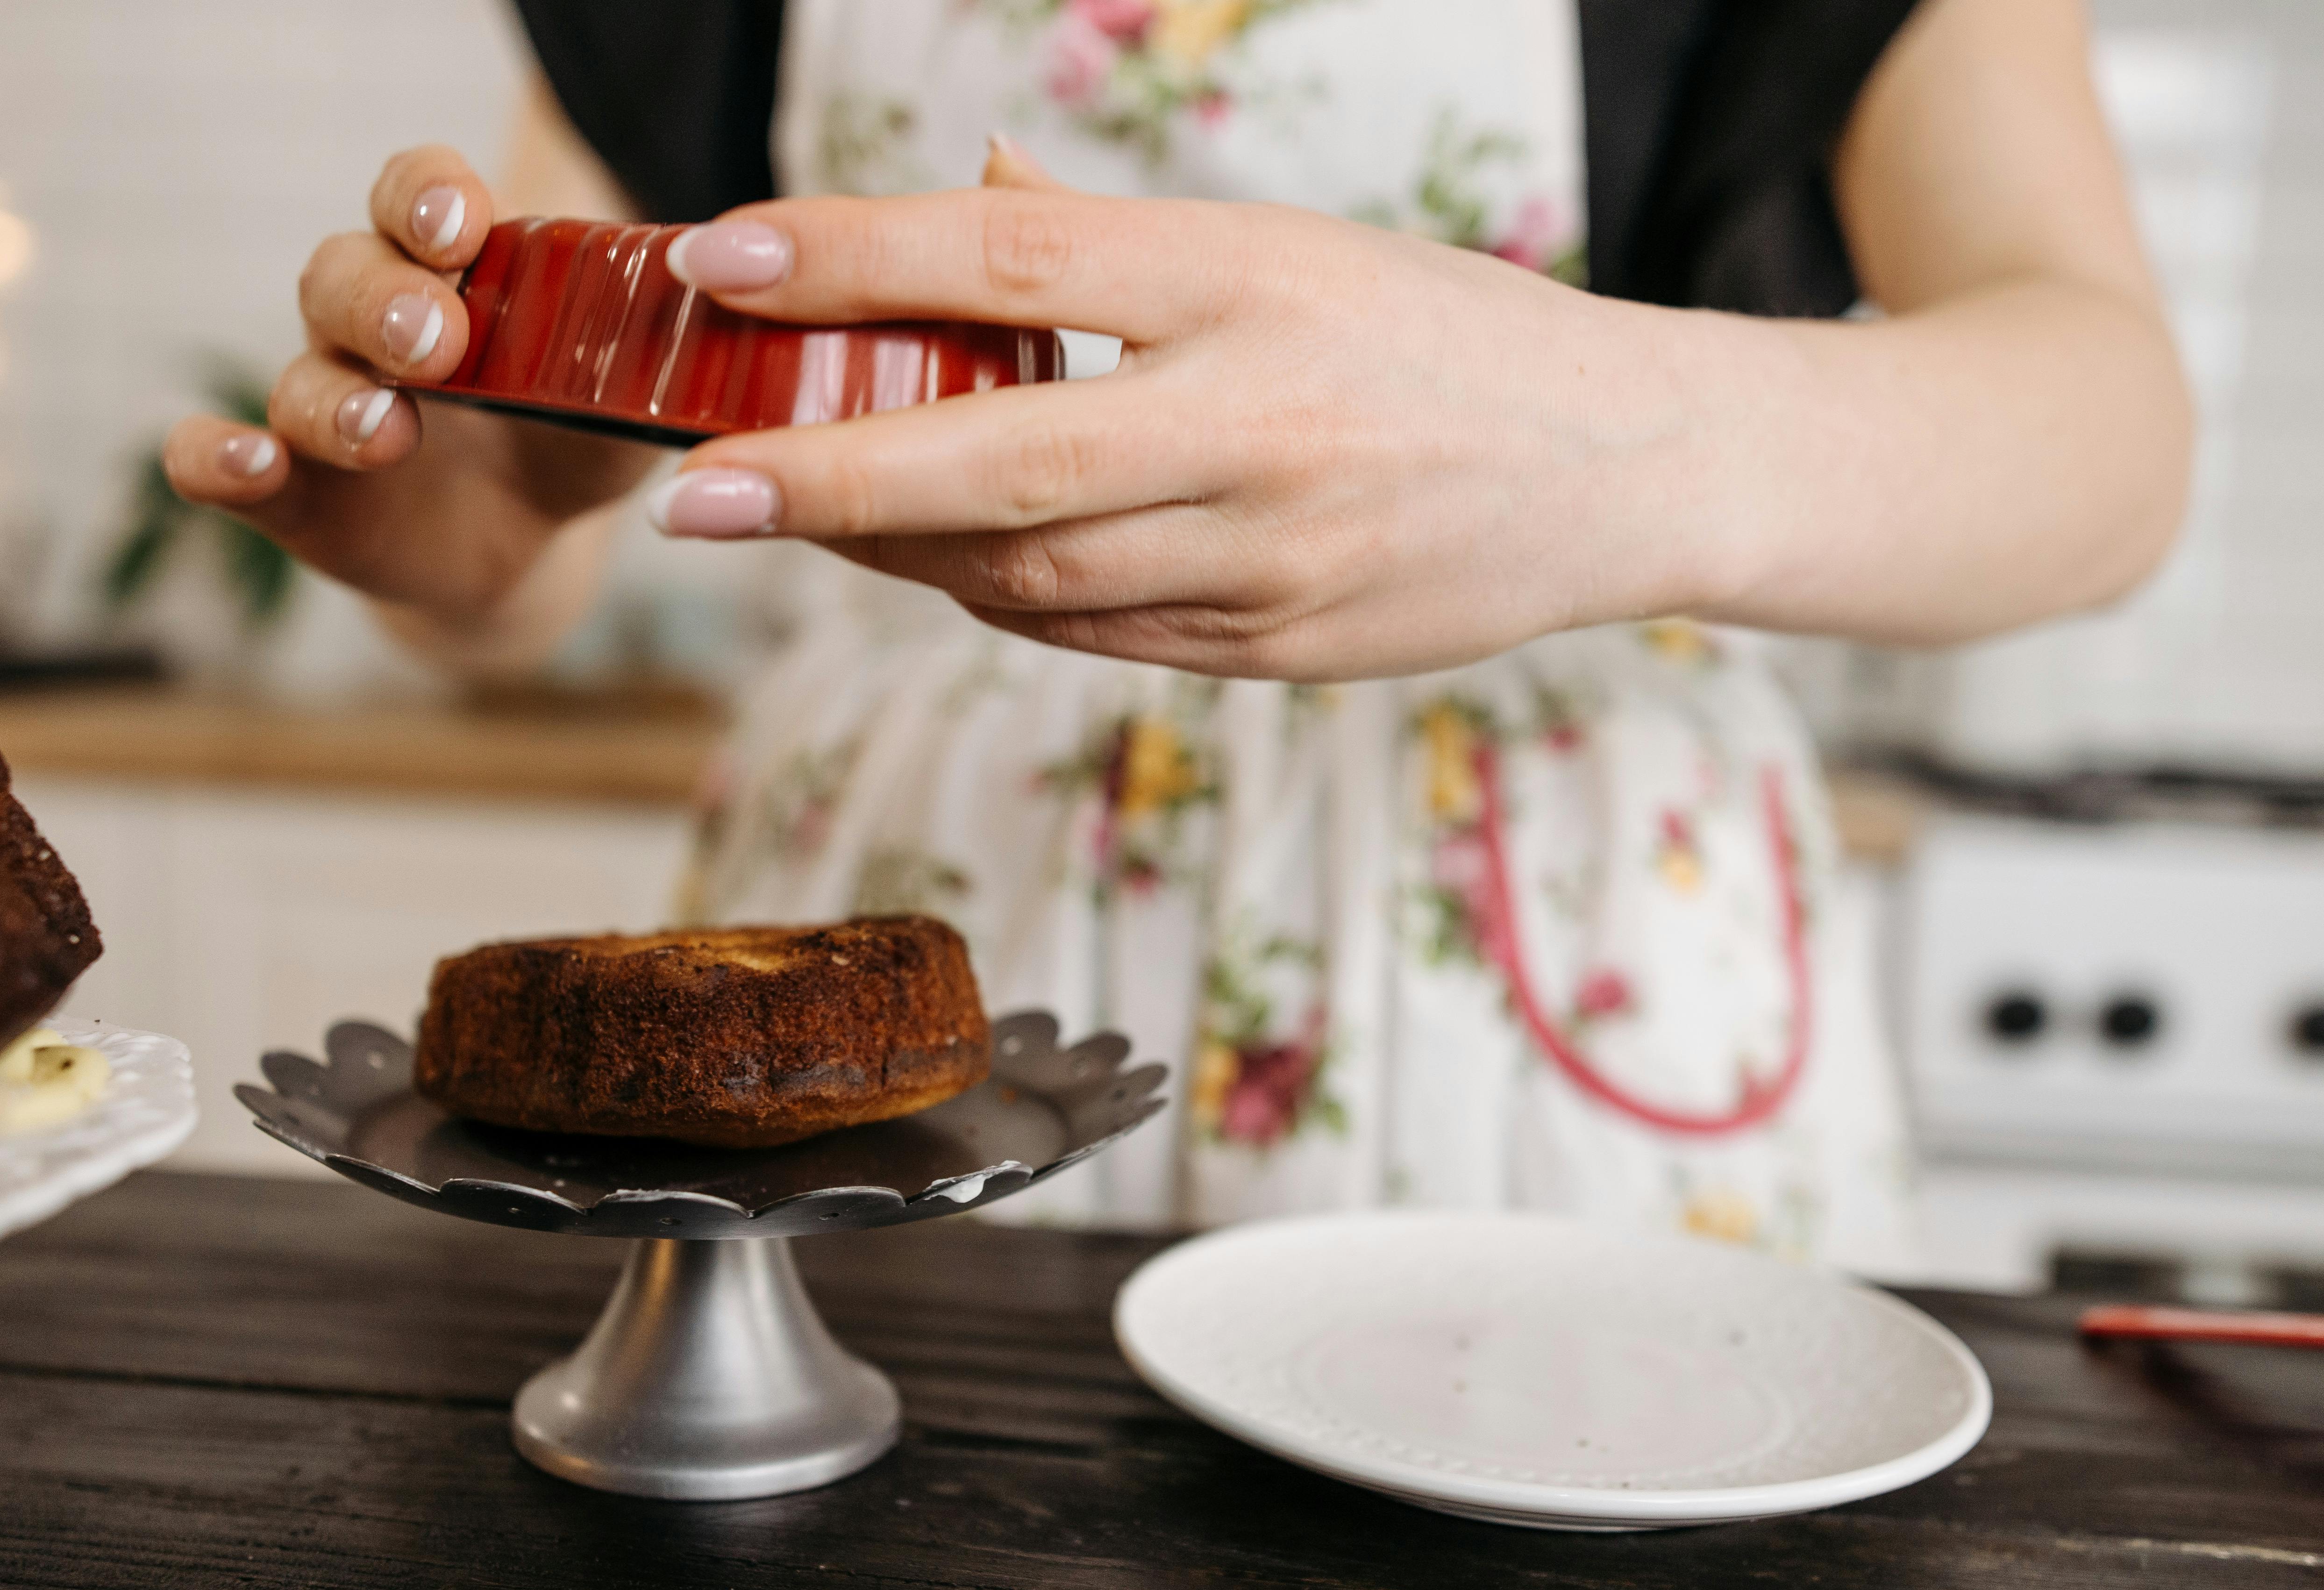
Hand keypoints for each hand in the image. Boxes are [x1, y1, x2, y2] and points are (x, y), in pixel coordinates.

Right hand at [161, 146, 659, 636]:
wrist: (523, 545)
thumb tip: (727, 315)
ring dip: (336, 396)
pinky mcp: (297, 494)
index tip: (463, 225)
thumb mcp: (628, 401)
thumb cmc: (570, 441)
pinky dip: (215, 460)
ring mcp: (326, 406)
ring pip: (299, 374)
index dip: (429, 199)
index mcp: (450, 275)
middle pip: (344, 274)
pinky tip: (241, 460)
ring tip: (387, 424)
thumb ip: (658, 361)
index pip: (419, 198)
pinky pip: (219, 467)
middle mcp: (372, 325)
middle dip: (387, 300)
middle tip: (439, 340)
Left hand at [645, 150, 1750, 680]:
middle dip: (823, 481)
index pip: (1010, 263)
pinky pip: (1094, 634)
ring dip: (895, 553)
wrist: (1629, 467)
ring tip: (805, 515)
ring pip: (1027, 575)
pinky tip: (944, 566)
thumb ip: (1119, 245)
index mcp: (1250, 281)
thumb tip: (970, 206)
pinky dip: (998, 601)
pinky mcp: (1281, 648)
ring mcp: (1271, 554)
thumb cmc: (1440, 335)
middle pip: (995, 462)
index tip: (720, 265)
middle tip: (694, 497)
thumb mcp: (1293, 246)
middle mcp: (1255, 421)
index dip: (851, 261)